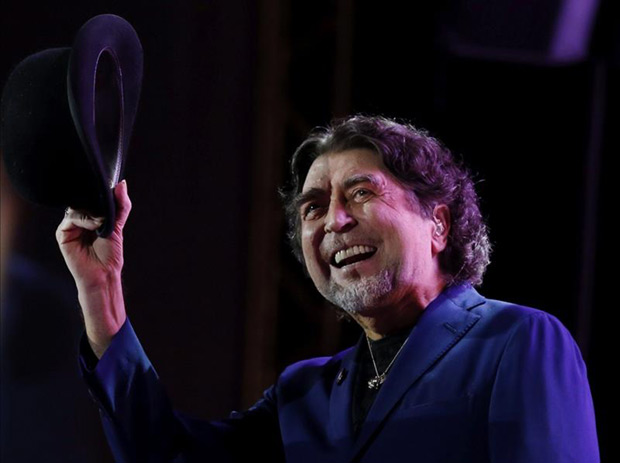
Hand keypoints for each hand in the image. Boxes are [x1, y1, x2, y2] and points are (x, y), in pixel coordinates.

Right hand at [56, 180, 131, 356]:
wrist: (103, 273)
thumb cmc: (111, 254)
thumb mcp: (118, 225)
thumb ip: (121, 205)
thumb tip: (122, 183)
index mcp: (91, 217)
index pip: (92, 198)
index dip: (100, 193)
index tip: (110, 189)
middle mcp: (80, 220)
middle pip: (84, 201)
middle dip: (97, 202)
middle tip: (107, 210)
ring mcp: (70, 226)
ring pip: (78, 208)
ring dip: (92, 213)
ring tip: (102, 223)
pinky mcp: (63, 234)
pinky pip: (71, 218)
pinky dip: (84, 219)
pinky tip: (94, 226)